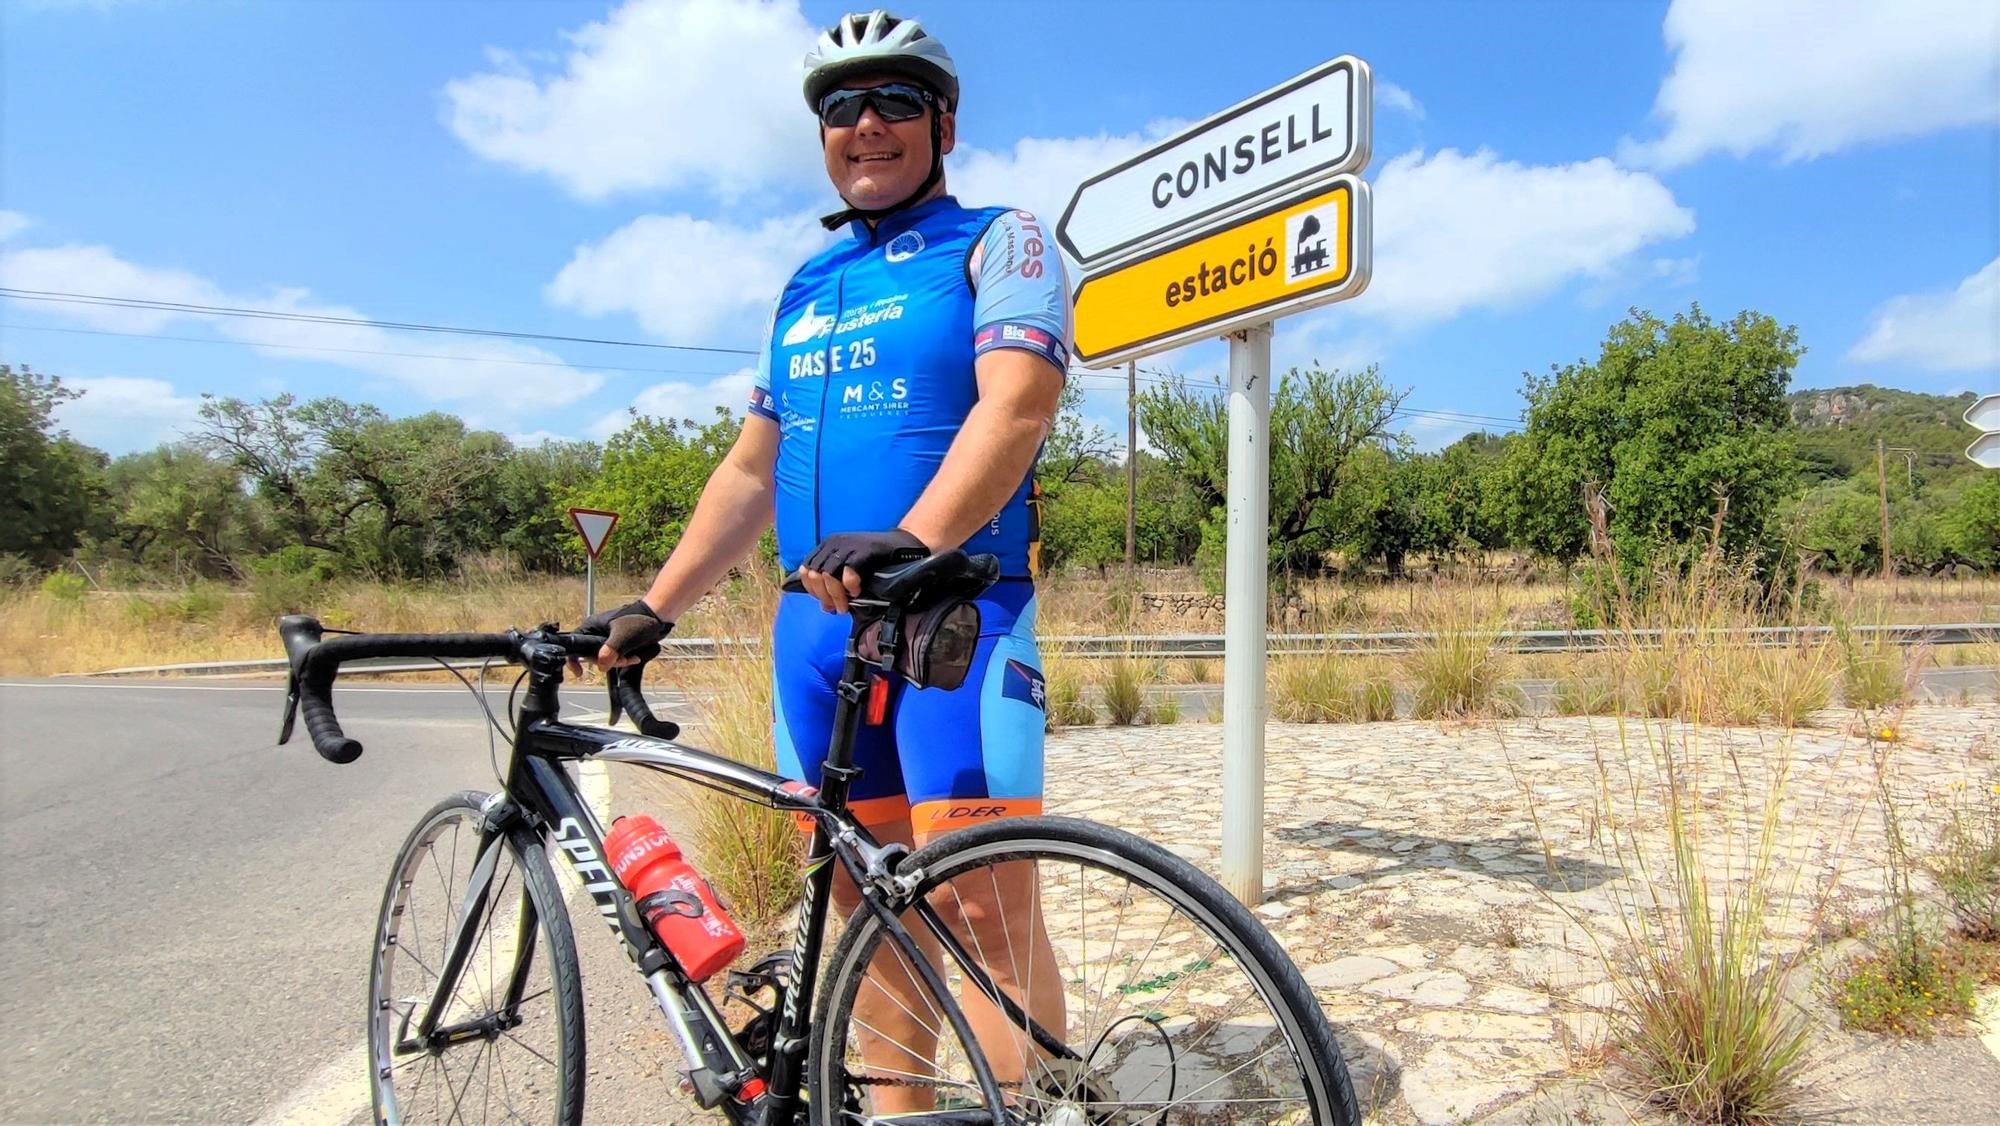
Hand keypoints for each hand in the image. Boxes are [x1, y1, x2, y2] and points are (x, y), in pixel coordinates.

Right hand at [573, 598, 670, 671]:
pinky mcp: (618, 644)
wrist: (658, 616)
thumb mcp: (622, 636)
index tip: (580, 672)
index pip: (576, 644)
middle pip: (592, 655)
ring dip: (618, 662)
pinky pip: (616, 657)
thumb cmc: (639, 619)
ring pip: (605, 658)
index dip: (574, 659)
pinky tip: (634, 657)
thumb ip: (609, 651)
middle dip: (606, 661)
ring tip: (631, 658)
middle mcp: (597, 632)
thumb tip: (601, 666)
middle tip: (621, 660)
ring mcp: (608, 639)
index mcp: (592, 626)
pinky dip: (624, 660)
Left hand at [799, 529, 927, 613]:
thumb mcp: (850, 568)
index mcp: (827, 546)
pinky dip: (850, 585)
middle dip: (824, 595)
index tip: (824, 602)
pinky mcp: (863, 550)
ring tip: (845, 606)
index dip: (812, 589)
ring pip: (828, 575)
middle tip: (836, 608)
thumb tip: (825, 606)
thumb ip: (835, 584)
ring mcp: (848, 545)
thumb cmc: (876, 560)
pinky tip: (857, 591)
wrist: (902, 545)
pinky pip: (848, 572)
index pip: (806, 569)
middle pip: (815, 574)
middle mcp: (834, 543)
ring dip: (836, 595)